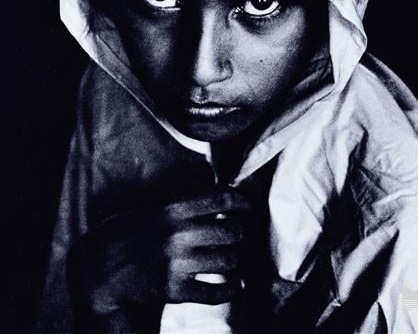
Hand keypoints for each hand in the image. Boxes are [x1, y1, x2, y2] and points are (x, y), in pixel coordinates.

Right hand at [68, 188, 250, 332]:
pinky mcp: (173, 289)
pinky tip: (236, 285)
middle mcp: (177, 235)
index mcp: (173, 210)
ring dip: (234, 261)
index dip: (241, 202)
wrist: (98, 270)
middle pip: (232, 232)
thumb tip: (221, 196)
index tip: (248, 205)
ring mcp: (175, 263)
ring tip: (231, 261)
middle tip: (235, 237)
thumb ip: (184, 203)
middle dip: (238, 235)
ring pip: (228, 261)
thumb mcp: (153, 209)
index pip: (221, 200)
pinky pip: (215, 291)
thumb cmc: (128, 234)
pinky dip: (231, 289)